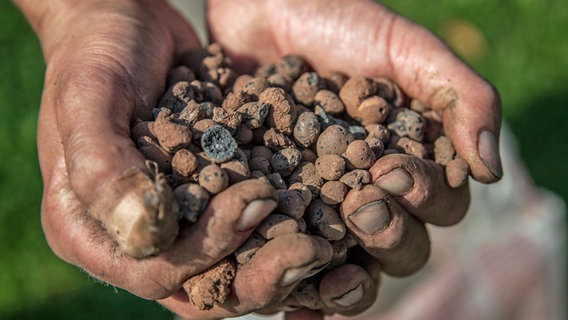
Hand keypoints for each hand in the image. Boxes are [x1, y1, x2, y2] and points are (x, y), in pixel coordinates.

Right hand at [18, 1, 332, 318]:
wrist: (125, 19)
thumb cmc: (94, 52)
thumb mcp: (89, 97)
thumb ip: (104, 167)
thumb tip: (147, 235)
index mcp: (90, 230)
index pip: (154, 271)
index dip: (208, 252)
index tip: (257, 202)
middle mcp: (136, 237)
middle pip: (202, 284)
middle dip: (259, 273)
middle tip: (311, 247)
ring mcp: (179, 220)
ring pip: (234, 265)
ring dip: (280, 260)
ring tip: (326, 241)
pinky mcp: (212, 196)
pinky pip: (250, 226)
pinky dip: (285, 228)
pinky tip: (326, 224)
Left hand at [208, 0, 500, 316]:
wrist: (261, 7)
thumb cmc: (336, 21)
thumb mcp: (405, 48)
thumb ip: (458, 97)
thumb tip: (490, 170)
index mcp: (410, 160)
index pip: (438, 205)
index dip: (422, 200)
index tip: (389, 172)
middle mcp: (370, 191)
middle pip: (399, 245)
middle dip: (387, 235)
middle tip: (361, 206)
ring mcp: (321, 204)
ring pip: (349, 263)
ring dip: (346, 274)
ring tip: (327, 265)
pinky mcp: (274, 208)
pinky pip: (291, 258)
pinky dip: (295, 288)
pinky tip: (290, 306)